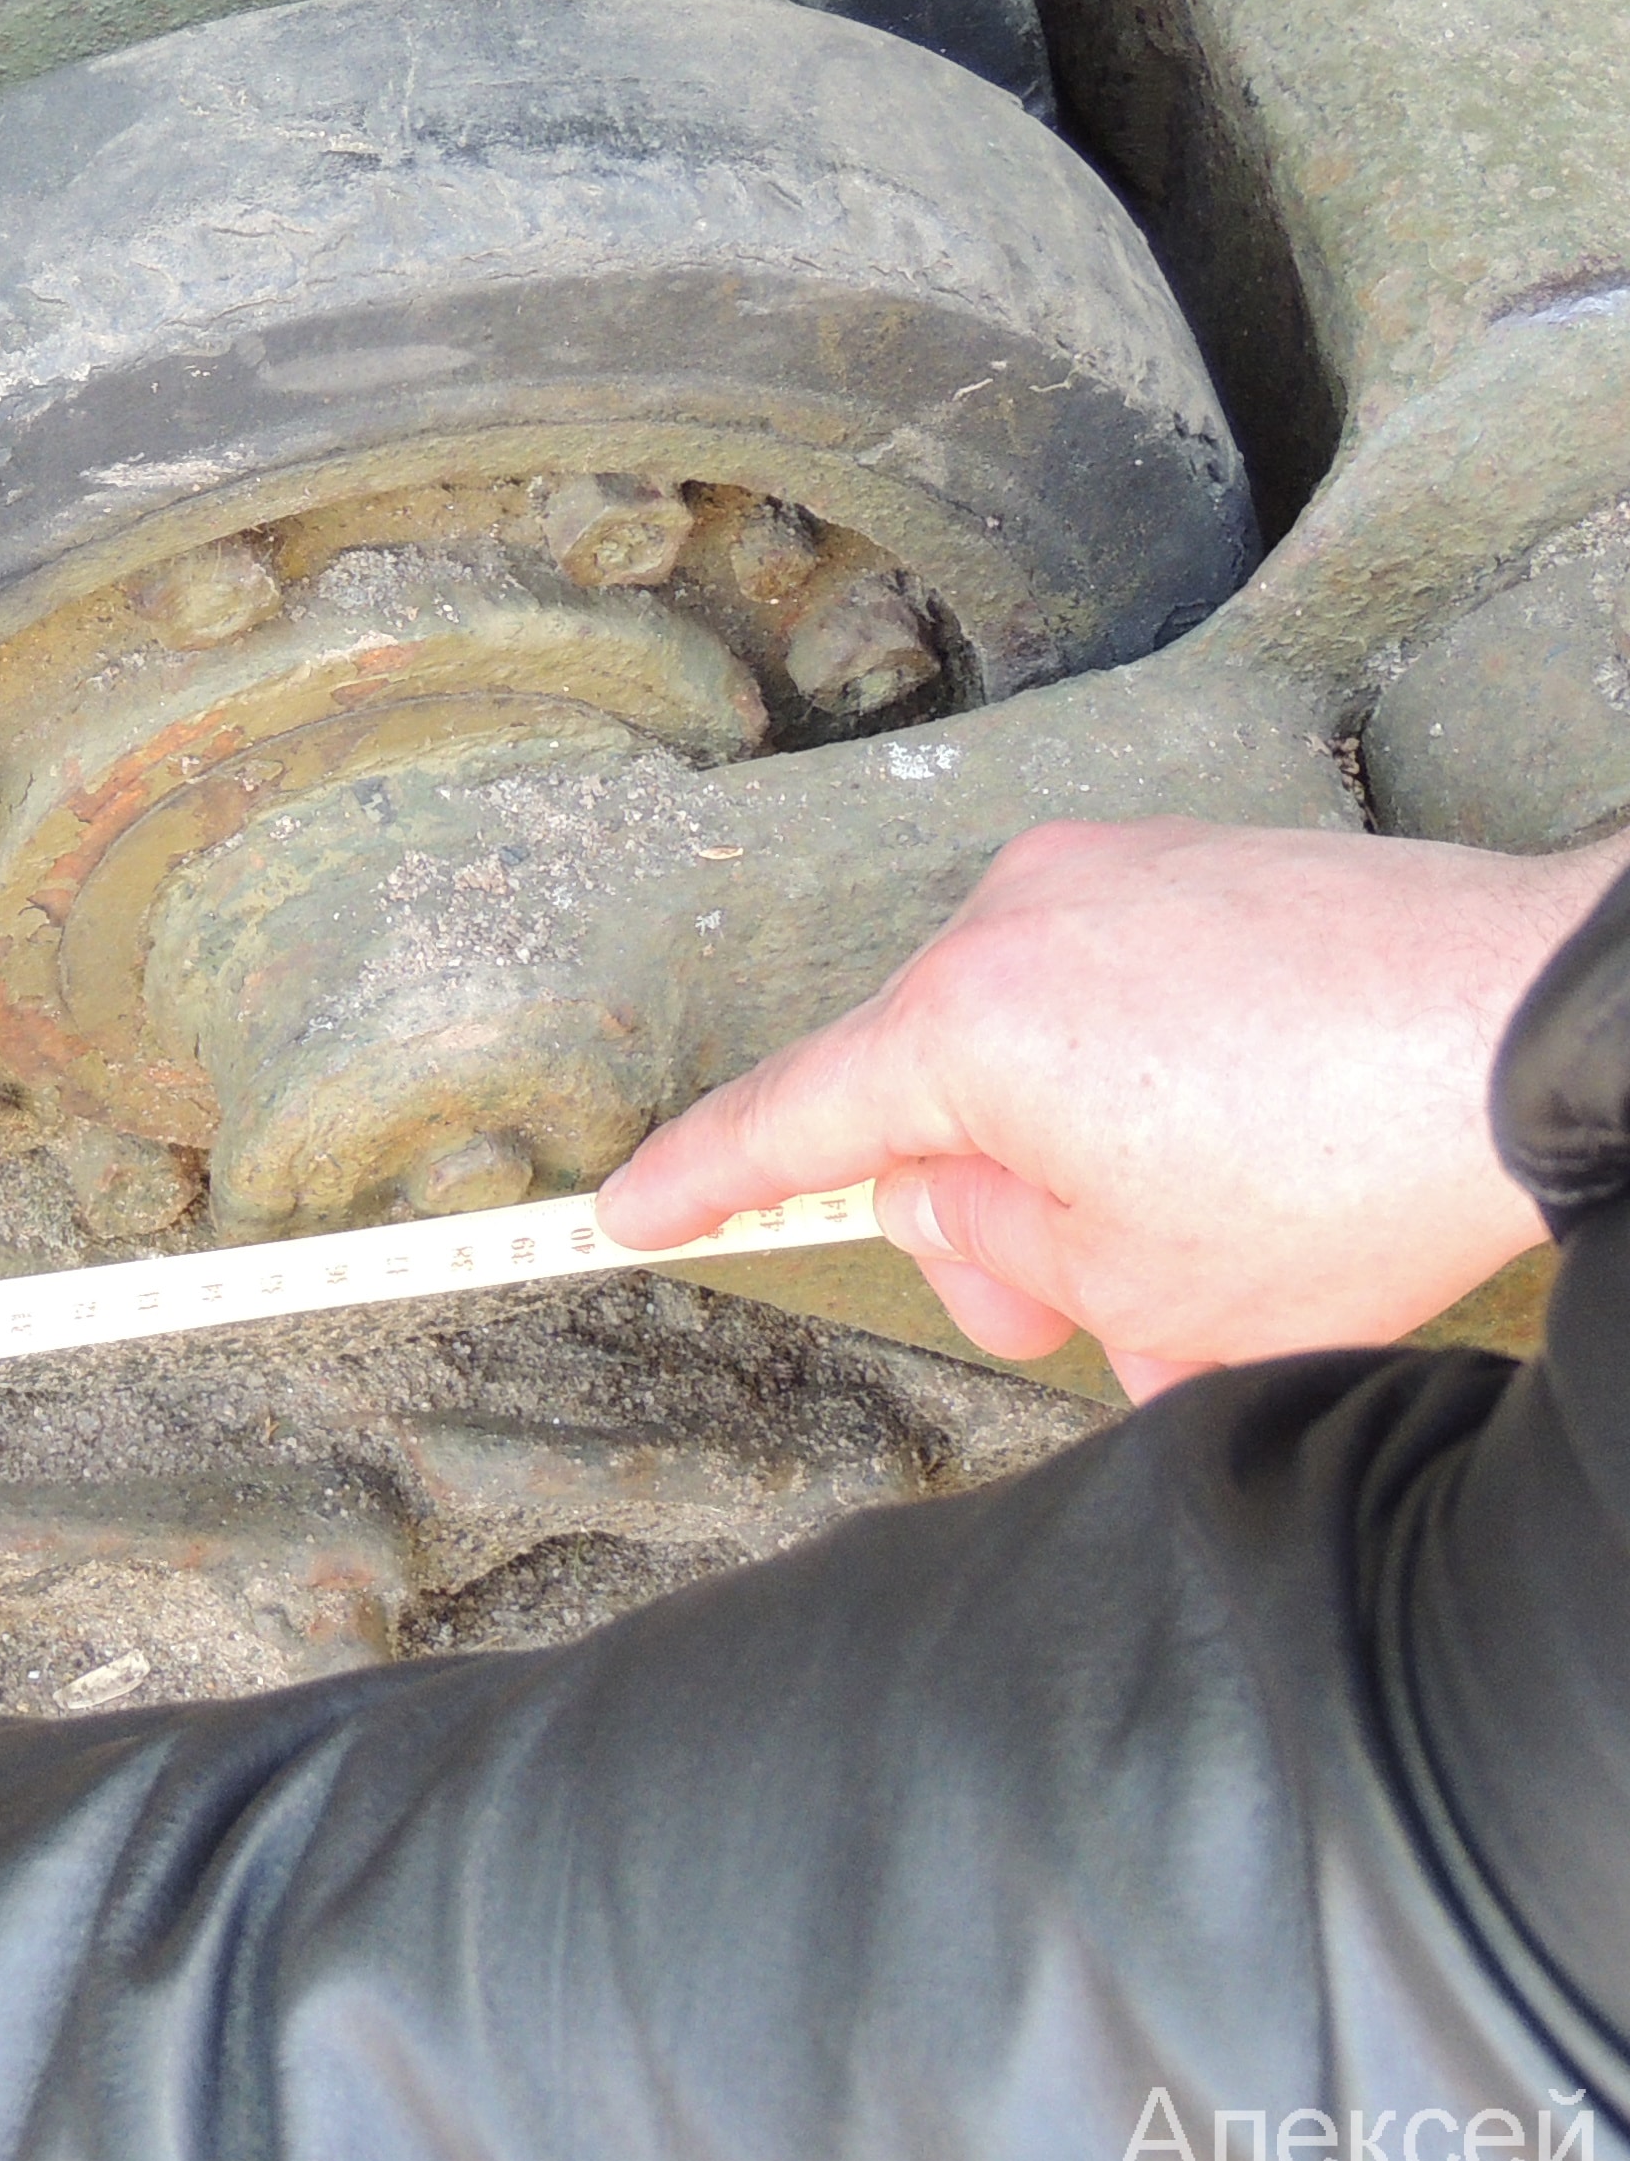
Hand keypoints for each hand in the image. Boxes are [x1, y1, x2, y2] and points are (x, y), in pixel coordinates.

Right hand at [597, 819, 1624, 1399]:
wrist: (1544, 1027)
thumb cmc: (1353, 1168)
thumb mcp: (1146, 1292)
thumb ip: (1004, 1256)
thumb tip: (963, 1199)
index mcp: (967, 1025)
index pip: (788, 1122)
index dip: (696, 1184)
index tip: (623, 1213)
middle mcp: (1011, 913)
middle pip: (927, 1101)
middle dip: (994, 1215)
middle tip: (1106, 1303)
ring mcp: (1107, 867)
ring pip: (1028, 1047)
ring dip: (1082, 1145)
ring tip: (1223, 1216)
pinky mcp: (1194, 857)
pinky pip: (1113, 988)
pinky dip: (1148, 1076)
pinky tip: (1252, 1133)